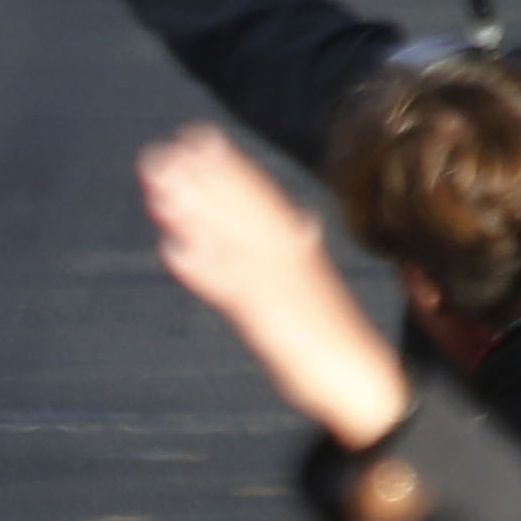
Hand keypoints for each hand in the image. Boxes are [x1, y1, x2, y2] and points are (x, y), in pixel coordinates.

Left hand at [139, 123, 413, 449]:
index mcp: (299, 250)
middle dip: (201, 181)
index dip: (228, 167)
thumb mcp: (309, 288)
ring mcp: (281, 289)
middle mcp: (290, 260)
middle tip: (160, 155)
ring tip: (156, 190)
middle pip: (242, 211)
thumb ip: (295, 256)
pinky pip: (236, 293)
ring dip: (194, 214)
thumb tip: (298, 222)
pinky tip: (172, 252)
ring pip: (233, 242)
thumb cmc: (330, 336)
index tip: (195, 137)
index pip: (262, 198)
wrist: (363, 383)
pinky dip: (205, 271)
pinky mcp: (273, 323)